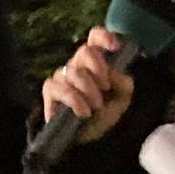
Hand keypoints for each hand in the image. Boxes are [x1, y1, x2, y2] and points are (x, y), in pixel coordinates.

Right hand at [37, 28, 136, 147]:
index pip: (95, 37)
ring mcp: (62, 77)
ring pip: (73, 72)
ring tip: (96, 106)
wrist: (97, 136)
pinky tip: (83, 111)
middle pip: (84, 51)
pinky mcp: (50, 92)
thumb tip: (111, 72)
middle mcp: (77, 64)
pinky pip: (58, 88)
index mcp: (96, 60)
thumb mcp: (124, 95)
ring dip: (88, 90)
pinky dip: (73, 99)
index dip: (103, 37)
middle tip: (106, 87)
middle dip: (98, 68)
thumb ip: (122, 80)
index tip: (115, 47)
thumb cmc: (109, 111)